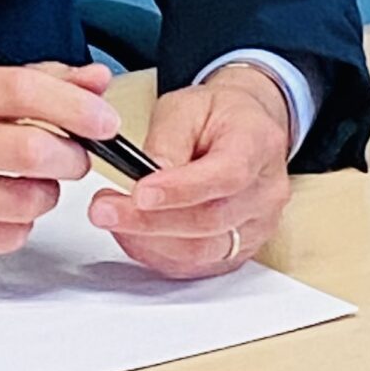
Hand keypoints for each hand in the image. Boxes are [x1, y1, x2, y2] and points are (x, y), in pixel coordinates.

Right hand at [0, 62, 121, 267]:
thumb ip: (36, 83)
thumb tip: (98, 81)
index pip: (19, 91)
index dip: (73, 105)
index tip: (105, 119)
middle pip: (29, 150)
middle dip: (71, 157)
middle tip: (74, 158)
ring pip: (26, 202)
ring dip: (45, 194)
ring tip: (28, 182)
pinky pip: (9, 237)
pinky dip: (18, 224)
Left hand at [87, 63, 292, 278]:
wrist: (244, 130)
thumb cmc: (217, 115)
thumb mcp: (186, 106)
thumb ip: (168, 139)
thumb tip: (145, 176)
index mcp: (258, 145)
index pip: (227, 175)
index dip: (182, 189)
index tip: (140, 192)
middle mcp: (266, 192)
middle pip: (210, 220)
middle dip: (149, 220)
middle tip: (104, 209)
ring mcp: (257, 227)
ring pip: (201, 250)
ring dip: (147, 240)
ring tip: (110, 217)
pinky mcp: (238, 250)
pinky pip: (195, 265)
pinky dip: (156, 254)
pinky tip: (130, 234)